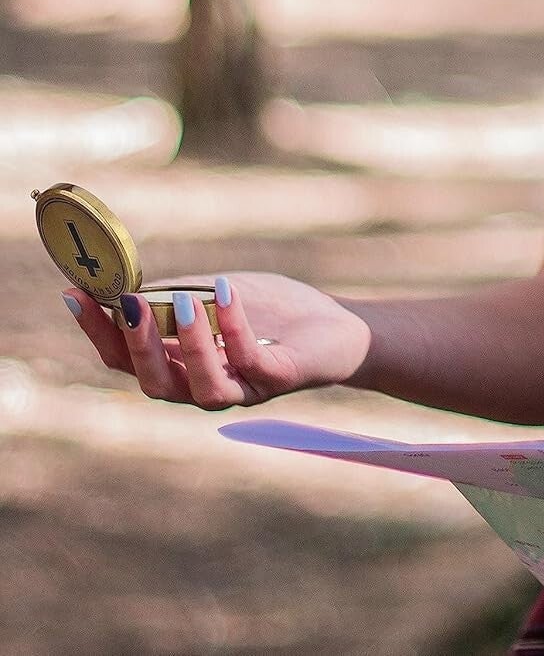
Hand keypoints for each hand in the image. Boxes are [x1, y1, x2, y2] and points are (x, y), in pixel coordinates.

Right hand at [65, 272, 370, 408]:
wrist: (339, 329)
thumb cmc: (274, 313)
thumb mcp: (218, 295)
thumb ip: (178, 294)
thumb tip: (130, 285)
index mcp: (179, 367)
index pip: (125, 359)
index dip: (98, 331)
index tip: (74, 295)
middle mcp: (202, 387)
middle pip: (153, 381)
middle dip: (133, 344)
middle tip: (125, 304)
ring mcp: (241, 388)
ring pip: (199, 386)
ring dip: (186, 344)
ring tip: (182, 301)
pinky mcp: (277, 379)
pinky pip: (249, 360)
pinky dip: (234, 325)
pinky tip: (225, 290)